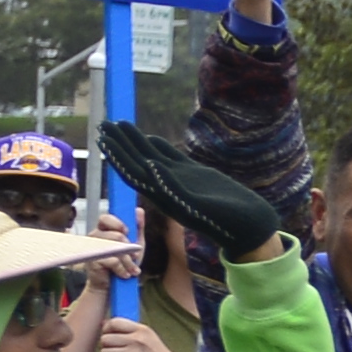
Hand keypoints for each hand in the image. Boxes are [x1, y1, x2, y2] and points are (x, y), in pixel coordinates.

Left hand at [101, 121, 284, 260]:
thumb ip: (174, 188)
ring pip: (151, 156)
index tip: (103, 138)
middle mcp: (166, 187)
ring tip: (119, 124)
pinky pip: (171, 158)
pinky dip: (159, 146)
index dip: (117, 155)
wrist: (249, 227)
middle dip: (120, 143)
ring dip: (134, 142)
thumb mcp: (199, 206)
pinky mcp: (194, 175)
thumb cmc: (227, 221)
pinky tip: (148, 137)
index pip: (133, 172)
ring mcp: (179, 180)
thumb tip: (150, 166)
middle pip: (136, 162)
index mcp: (163, 196)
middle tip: (103, 124)